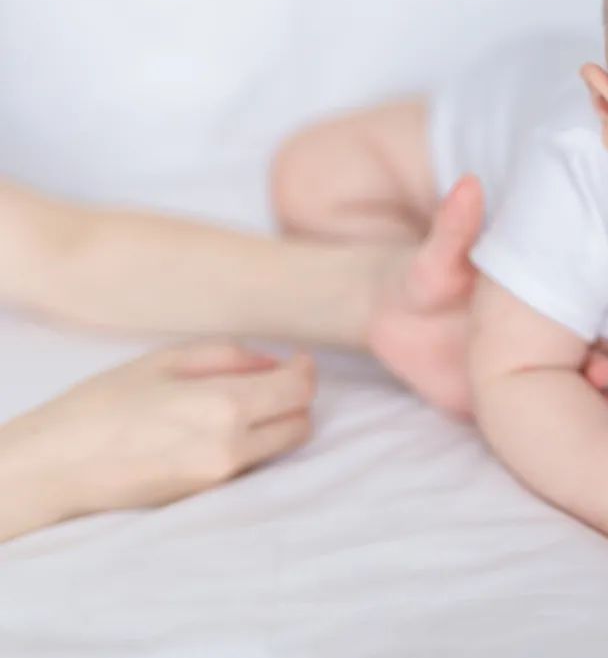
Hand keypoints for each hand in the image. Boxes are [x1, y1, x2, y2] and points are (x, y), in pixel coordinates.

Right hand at [0, 341, 315, 538]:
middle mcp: (233, 448)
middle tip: (272, 378)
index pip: (299, 391)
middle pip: (301, 424)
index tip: (298, 360)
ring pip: (282, 448)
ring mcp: (223, 478)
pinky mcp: (211, 496)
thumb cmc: (106, 403)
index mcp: (225, 407)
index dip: (304, 371)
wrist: (59, 465)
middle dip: (295, 398)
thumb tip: (274, 363)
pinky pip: (253, 464)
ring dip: (277, 422)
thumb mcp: (168, 359)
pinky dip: (253, 443)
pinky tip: (219, 427)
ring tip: (242, 402)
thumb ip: (232, 356)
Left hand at [369, 175, 607, 416]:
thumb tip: (468, 184)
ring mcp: (519, 371)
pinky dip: (548, 427)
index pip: (586, 316)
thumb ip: (454, 227)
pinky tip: (564, 434)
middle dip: (604, 368)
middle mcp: (537, 339)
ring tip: (597, 406)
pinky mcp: (494, 402)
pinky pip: (525, 416)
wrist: (391, 318)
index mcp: (534, 303)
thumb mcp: (437, 255)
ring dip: (585, 399)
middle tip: (607, 374)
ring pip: (562, 388)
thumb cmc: (421, 277)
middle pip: (585, 355)